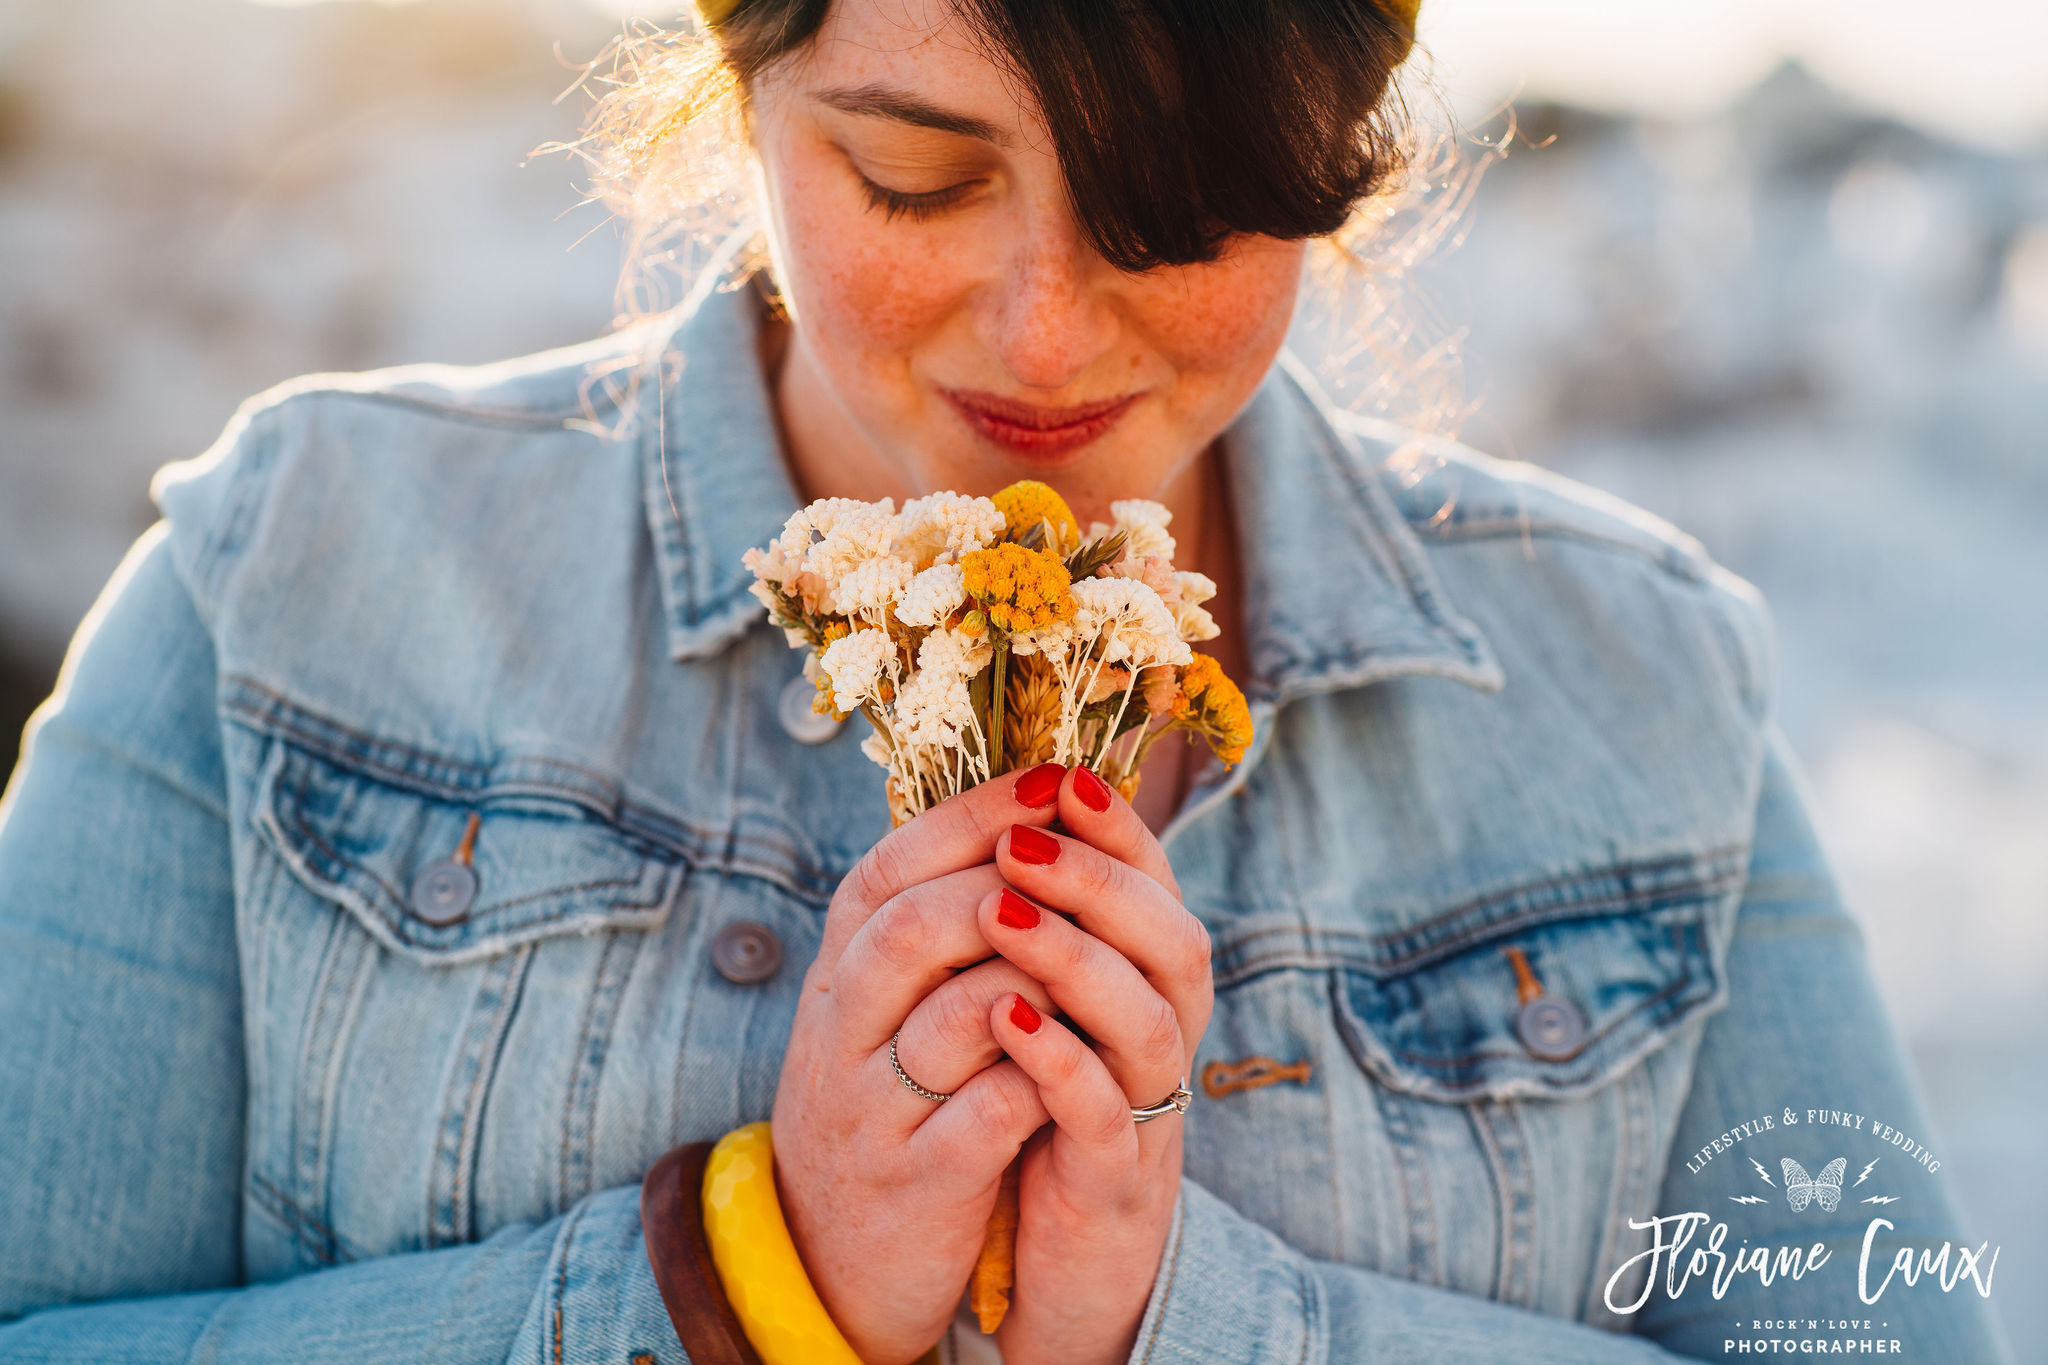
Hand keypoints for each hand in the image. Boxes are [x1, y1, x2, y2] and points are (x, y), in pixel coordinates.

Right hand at [770, 762, 1068, 1364]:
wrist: (826, 1255)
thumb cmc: (884, 1099)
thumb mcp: (881, 1007)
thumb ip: (931, 922)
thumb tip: (1023, 809)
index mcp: (835, 973)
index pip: (889, 868)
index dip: (975, 817)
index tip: (1054, 779)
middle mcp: (839, 1032)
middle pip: (913, 929)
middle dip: (1007, 886)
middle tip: (1074, 866)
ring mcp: (873, 1110)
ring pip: (960, 1014)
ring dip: (1041, 974)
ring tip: (1093, 956)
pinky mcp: (919, 1183)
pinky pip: (991, 1111)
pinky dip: (1046, 1070)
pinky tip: (1083, 1049)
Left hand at [976, 765, 1214, 1364]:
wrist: (1053, 1265)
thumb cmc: (1041, 1116)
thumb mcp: (1047, 1012)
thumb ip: (1039, 928)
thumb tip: (995, 815)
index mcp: (1145, 986)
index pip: (1155, 886)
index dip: (1118, 830)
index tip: (1062, 778)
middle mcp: (1163, 1038)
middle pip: (1170, 939)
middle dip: (1099, 880)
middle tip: (1023, 840)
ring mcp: (1149, 1111)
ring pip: (1147, 1019)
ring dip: (1076, 958)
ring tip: (1001, 911)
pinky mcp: (1116, 1181)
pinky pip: (1107, 1114)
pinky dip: (1061, 1062)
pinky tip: (1005, 1022)